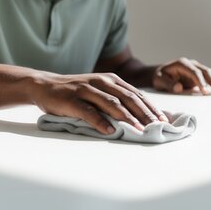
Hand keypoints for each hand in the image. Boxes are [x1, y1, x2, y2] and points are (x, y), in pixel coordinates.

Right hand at [35, 73, 167, 134]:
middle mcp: (101, 81)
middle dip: (144, 113)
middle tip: (157, 127)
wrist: (46, 85)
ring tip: (139, 130)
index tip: (164, 121)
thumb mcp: (100, 90)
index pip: (136, 94)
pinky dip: (100, 121)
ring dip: (127, 118)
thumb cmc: (77, 92)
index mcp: (112, 79)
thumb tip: (142, 114)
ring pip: (111, 103)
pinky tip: (110, 131)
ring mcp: (86, 89)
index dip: (151, 108)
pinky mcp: (72, 99)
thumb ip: (118, 98)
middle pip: (128, 98)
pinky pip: (88, 111)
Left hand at [152, 58, 210, 94]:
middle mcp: (192, 64)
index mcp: (182, 63)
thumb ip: (168, 83)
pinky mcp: (201, 75)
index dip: (201, 81)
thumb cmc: (159, 77)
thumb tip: (179, 88)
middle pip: (206, 72)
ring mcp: (197, 68)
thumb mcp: (159, 80)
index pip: (194, 72)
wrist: (160, 74)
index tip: (205, 92)